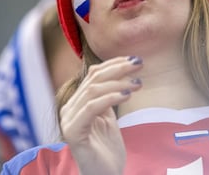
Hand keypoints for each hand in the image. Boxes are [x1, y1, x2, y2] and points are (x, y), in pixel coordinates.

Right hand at [59, 56, 142, 174]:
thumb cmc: (108, 149)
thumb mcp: (108, 117)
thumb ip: (107, 97)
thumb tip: (118, 71)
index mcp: (77, 103)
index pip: (93, 74)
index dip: (114, 63)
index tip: (135, 59)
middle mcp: (69, 109)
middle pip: (93, 79)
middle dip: (118, 68)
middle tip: (139, 64)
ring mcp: (69, 120)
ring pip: (93, 90)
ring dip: (119, 83)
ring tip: (138, 83)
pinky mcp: (73, 132)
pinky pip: (92, 107)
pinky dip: (111, 97)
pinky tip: (128, 94)